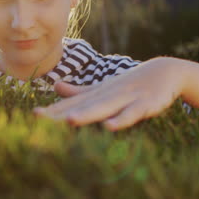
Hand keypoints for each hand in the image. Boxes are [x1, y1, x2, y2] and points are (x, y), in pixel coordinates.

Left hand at [34, 57, 185, 130]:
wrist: (165, 71)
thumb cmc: (129, 84)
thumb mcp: (103, 89)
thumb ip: (79, 92)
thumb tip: (55, 87)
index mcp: (96, 94)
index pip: (71, 104)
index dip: (53, 110)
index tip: (33, 117)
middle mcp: (107, 95)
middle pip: (82, 106)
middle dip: (60, 113)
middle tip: (39, 118)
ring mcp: (125, 99)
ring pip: (104, 108)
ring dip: (87, 114)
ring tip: (69, 121)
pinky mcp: (145, 104)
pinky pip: (132, 113)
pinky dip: (122, 119)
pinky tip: (110, 127)